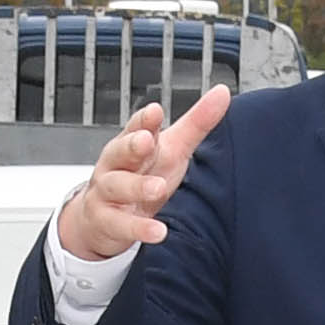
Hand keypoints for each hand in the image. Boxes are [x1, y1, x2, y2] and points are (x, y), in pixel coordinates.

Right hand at [55, 85, 231, 262]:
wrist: (101, 217)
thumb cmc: (142, 175)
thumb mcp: (171, 149)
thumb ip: (196, 123)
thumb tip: (223, 93)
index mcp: (132, 143)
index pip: (136, 126)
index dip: (144, 119)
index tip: (155, 111)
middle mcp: (116, 165)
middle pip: (120, 151)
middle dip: (132, 145)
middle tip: (147, 141)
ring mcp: (107, 193)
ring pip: (117, 186)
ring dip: (137, 187)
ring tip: (157, 188)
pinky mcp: (106, 221)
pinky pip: (120, 225)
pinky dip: (137, 228)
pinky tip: (157, 231)